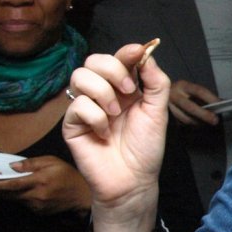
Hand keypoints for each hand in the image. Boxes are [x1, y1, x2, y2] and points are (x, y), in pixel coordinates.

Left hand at [0, 155, 90, 215]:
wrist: (82, 196)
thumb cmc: (68, 175)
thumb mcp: (52, 162)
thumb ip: (32, 163)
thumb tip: (13, 167)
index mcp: (40, 181)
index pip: (13, 184)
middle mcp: (37, 195)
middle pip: (10, 194)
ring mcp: (38, 206)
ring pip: (16, 199)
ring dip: (9, 193)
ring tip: (5, 186)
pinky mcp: (39, 212)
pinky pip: (25, 204)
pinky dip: (22, 197)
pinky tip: (29, 192)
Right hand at [63, 44, 167, 231]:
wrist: (133, 179)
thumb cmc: (145, 148)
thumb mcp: (158, 112)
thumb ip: (156, 83)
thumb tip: (147, 54)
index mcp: (124, 88)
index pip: (118, 58)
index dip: (126, 51)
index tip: (138, 51)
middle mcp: (103, 93)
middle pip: (94, 60)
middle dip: (113, 69)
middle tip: (129, 90)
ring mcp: (85, 106)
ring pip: (80, 76)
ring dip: (103, 92)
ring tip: (116, 113)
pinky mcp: (72, 123)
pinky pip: (77, 105)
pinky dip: (95, 116)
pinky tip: (104, 132)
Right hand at [167, 79, 220, 127]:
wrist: (159, 93)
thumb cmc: (183, 93)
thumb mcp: (192, 90)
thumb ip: (204, 96)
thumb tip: (220, 102)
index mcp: (183, 86)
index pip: (199, 91)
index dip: (210, 98)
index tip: (220, 104)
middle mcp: (173, 94)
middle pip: (190, 107)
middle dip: (204, 115)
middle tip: (215, 120)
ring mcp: (167, 105)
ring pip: (184, 118)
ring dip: (197, 122)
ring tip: (206, 123)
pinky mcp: (165, 116)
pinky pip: (179, 123)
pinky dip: (189, 124)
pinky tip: (195, 123)